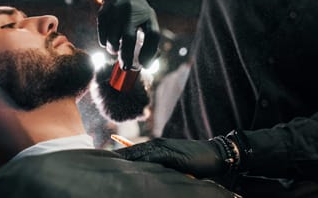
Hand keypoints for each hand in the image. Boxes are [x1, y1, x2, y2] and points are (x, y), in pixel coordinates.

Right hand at [99, 0, 159, 68]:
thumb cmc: (137, 11)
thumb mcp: (147, 18)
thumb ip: (149, 38)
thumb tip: (145, 63)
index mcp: (147, 14)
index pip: (152, 34)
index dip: (149, 52)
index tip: (144, 65)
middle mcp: (132, 11)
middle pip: (129, 38)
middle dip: (126, 57)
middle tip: (126, 67)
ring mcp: (116, 11)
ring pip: (113, 39)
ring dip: (114, 50)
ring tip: (116, 49)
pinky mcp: (103, 13)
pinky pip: (102, 35)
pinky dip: (104, 43)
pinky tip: (109, 40)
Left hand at [115, 137, 229, 178]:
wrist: (215, 155)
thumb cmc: (196, 162)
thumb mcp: (175, 165)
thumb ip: (161, 166)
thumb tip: (147, 174)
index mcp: (158, 147)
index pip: (135, 151)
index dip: (120, 154)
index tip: (106, 158)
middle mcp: (159, 144)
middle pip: (134, 150)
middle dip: (119, 155)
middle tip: (102, 159)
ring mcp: (166, 147)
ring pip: (142, 152)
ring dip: (127, 156)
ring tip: (112, 160)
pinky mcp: (174, 153)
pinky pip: (156, 156)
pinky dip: (144, 158)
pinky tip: (134, 162)